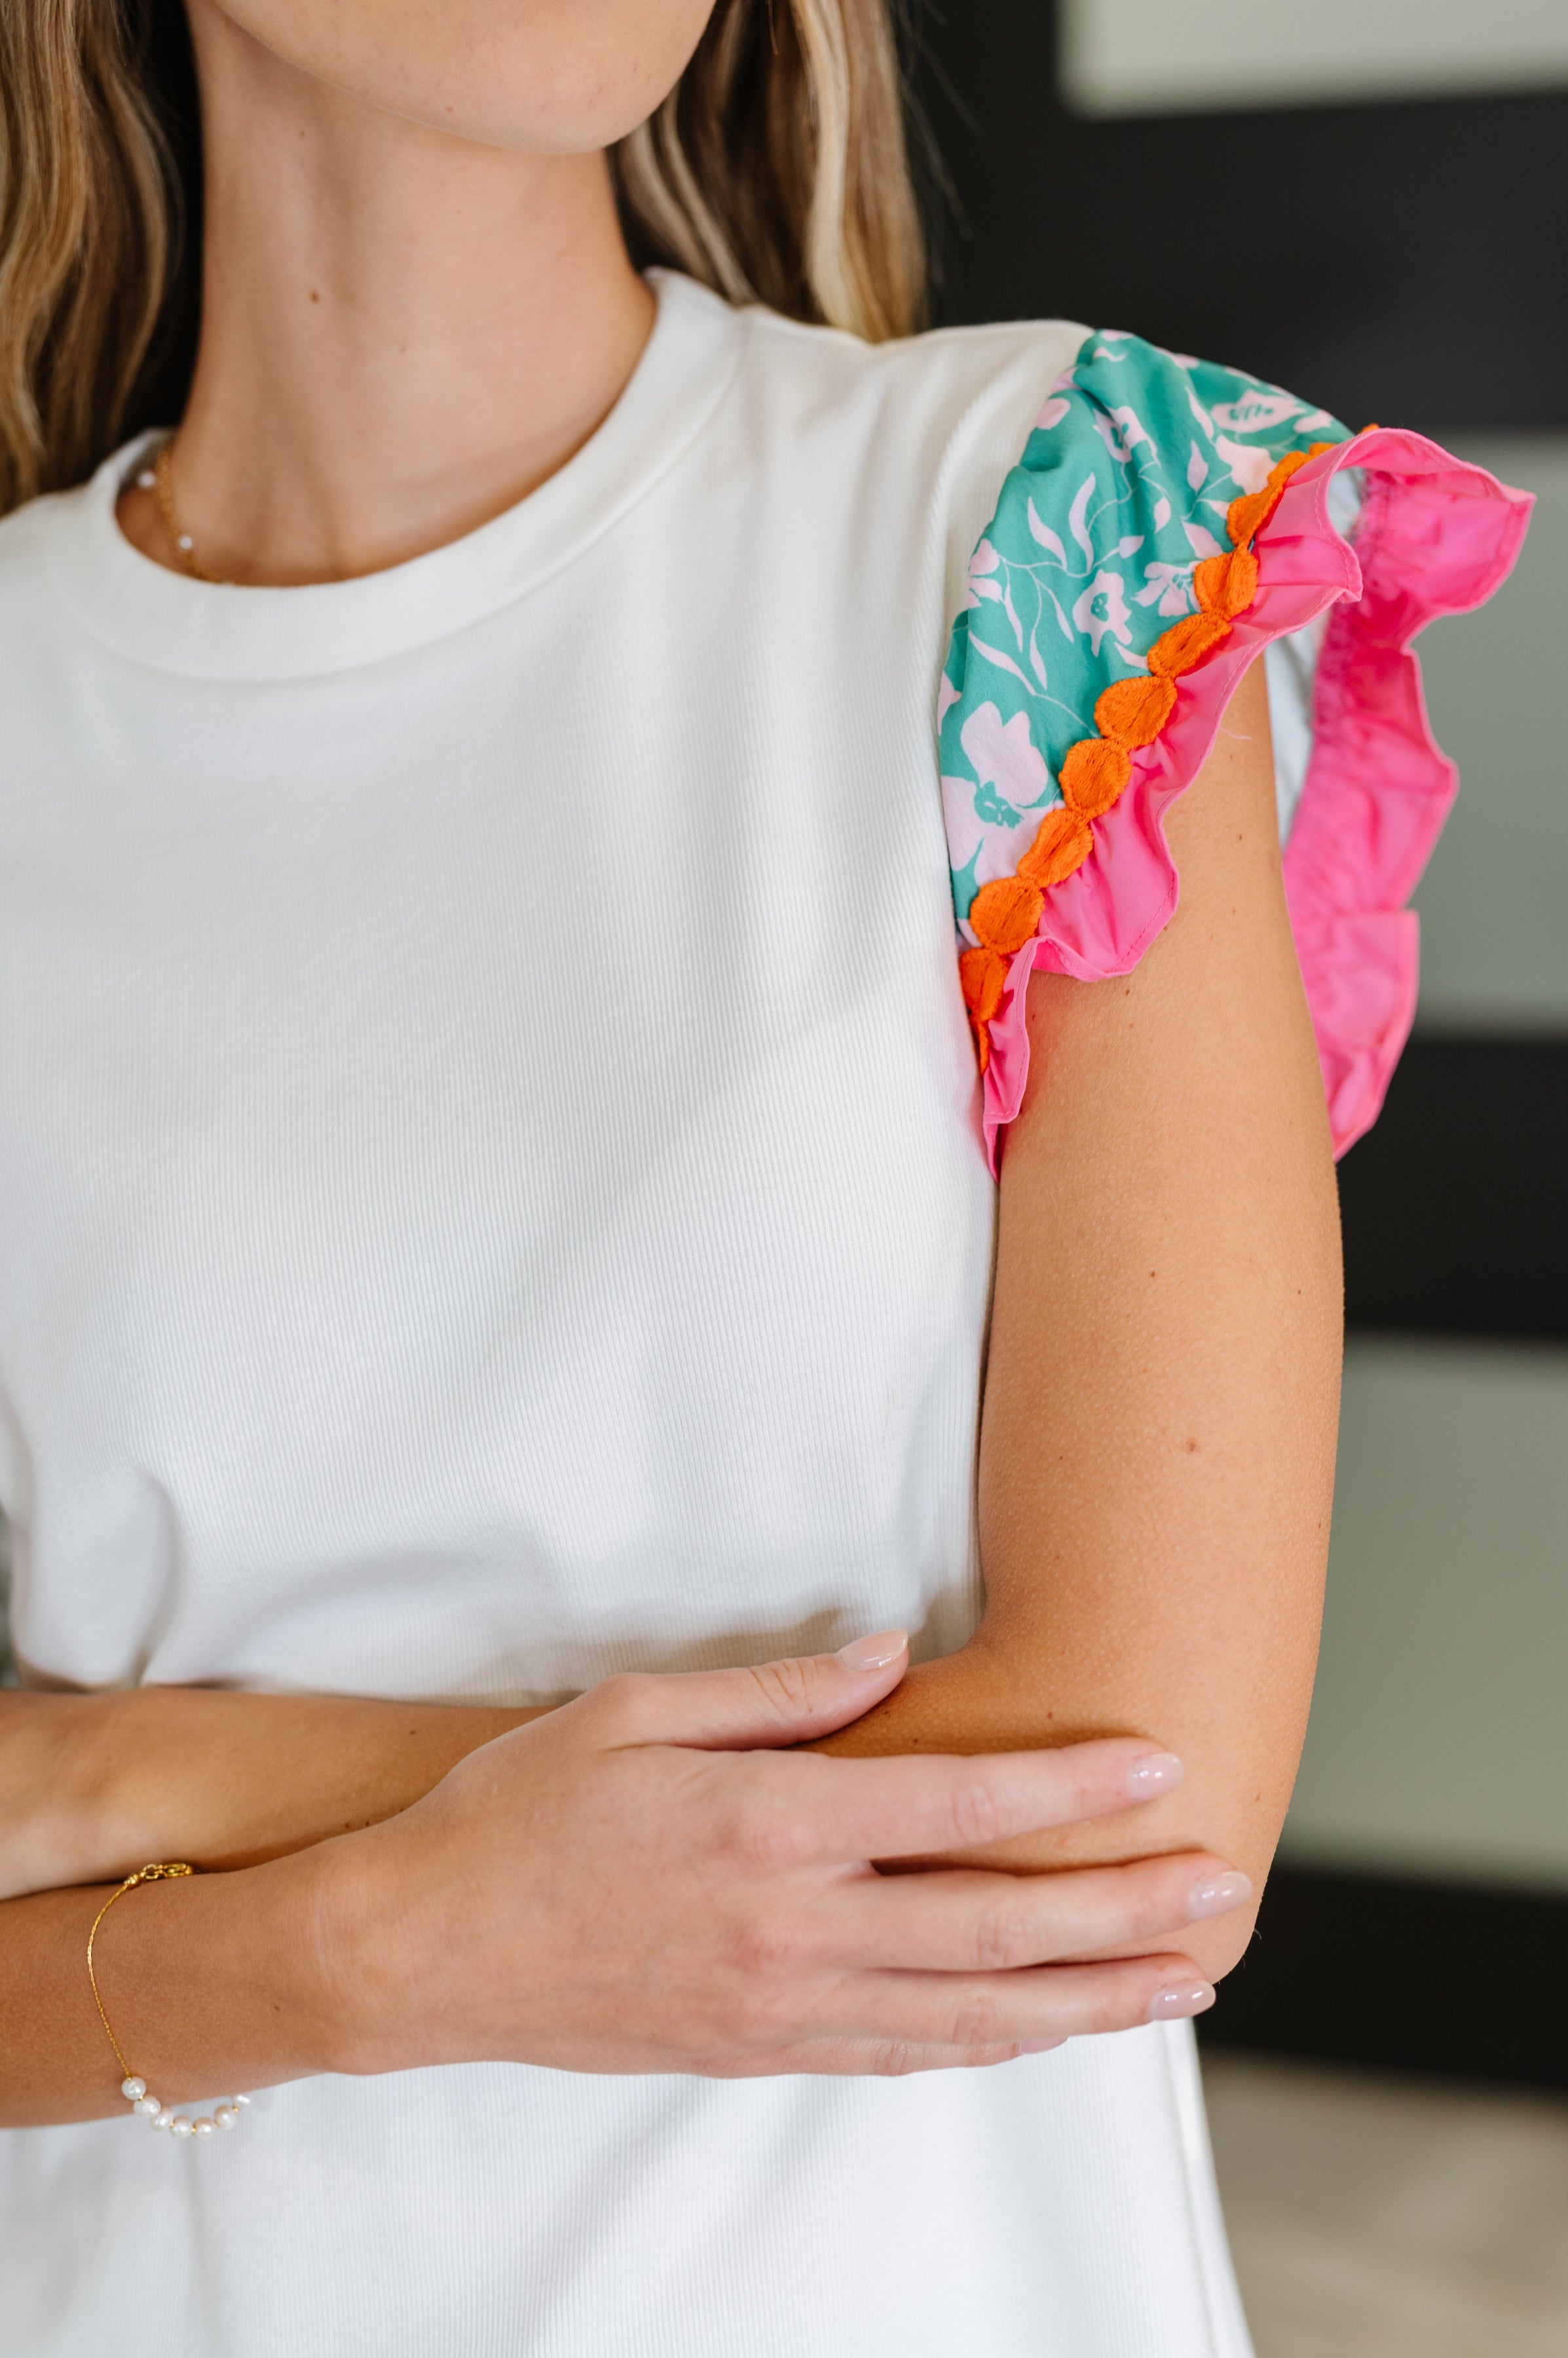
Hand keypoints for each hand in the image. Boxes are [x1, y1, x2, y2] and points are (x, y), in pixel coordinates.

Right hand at [318, 1637, 1249, 2078]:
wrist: (426, 1951)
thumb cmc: (524, 1814)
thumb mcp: (637, 1710)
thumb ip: (778, 1689)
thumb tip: (891, 1656)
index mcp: (773, 1825)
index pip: (959, 1810)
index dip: (1070, 1791)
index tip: (1158, 1766)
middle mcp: (796, 1926)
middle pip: (997, 1927)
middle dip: (1122, 1909)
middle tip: (1220, 1891)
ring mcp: (784, 2003)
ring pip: (973, 2013)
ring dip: (1087, 1997)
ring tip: (1179, 1980)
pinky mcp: (760, 2049)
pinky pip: (904, 2056)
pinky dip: (992, 2047)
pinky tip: (1047, 2031)